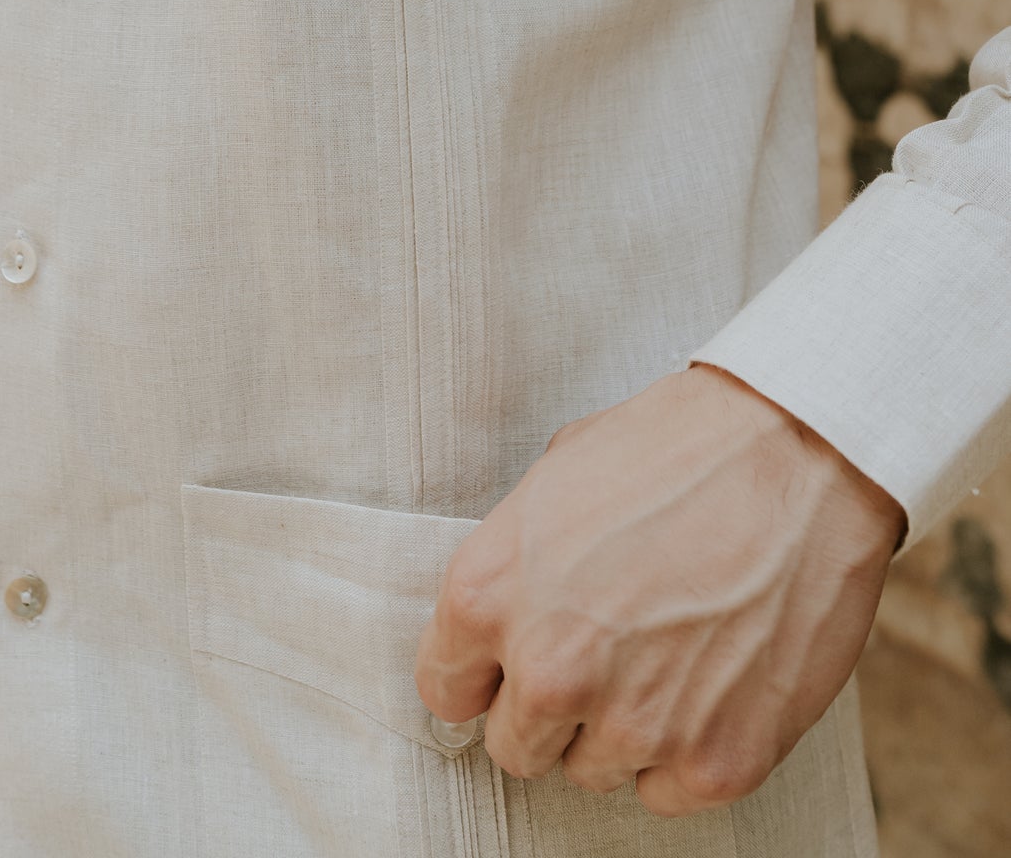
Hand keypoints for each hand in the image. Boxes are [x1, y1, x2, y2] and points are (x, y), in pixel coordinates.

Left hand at [415, 364, 904, 815]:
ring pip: (591, 771)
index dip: (484, 673)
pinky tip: (712, 676)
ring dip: (621, 726)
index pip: (445, 690)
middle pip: (514, 747)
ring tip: (669, 646)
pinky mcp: (714, 762)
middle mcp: (549, 671)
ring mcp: (632, 725)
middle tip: (604, 650)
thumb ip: (515, 564)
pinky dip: (687, 748)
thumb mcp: (557, 478)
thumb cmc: (677, 450)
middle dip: (550, 708)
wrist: (798, 453)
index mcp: (488, 594)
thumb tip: (505, 616)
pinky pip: (667, 793)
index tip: (511, 663)